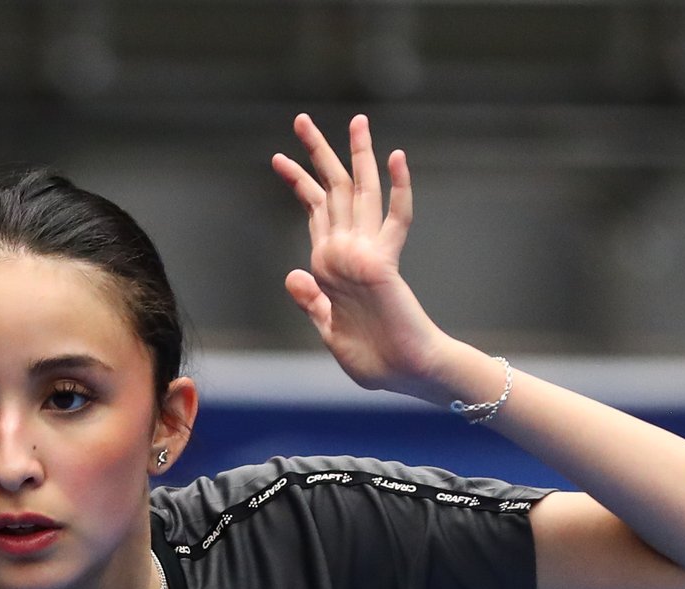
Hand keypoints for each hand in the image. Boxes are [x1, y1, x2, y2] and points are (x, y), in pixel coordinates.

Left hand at [270, 113, 462, 402]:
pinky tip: (396, 157)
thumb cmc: (373, 357)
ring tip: (355, 120)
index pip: (315, 212)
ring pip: (362, 192)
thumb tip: (292, 273)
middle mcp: (349, 250)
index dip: (300, 183)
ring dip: (358, 156)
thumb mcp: (328, 329)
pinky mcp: (384, 262)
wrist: (405, 373)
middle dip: (317, 154)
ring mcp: (367, 253)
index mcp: (331, 265)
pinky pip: (396, 218)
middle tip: (300, 119)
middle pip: (334, 190)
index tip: (279, 158)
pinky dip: (399, 188)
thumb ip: (311, 301)